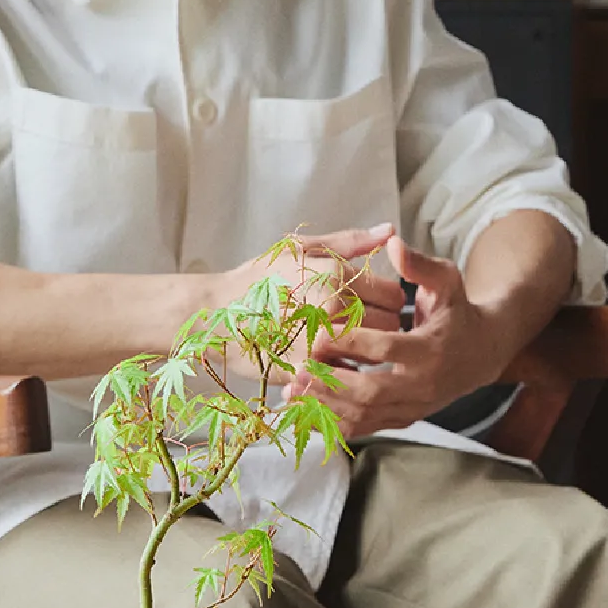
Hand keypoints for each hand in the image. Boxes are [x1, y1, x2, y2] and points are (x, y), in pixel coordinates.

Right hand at [204, 225, 405, 382]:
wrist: (214, 313)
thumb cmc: (258, 280)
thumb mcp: (300, 250)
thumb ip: (350, 242)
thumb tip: (391, 232)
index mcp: (336, 275)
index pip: (394, 295)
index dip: (385, 300)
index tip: (370, 303)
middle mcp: (333, 308)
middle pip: (389, 325)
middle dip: (379, 326)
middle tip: (355, 325)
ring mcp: (320, 342)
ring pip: (372, 353)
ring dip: (364, 351)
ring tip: (341, 343)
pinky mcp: (307, 370)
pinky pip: (347, 376)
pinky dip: (343, 371)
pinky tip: (327, 361)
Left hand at [284, 236, 510, 436]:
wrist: (483, 352)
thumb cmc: (457, 310)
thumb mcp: (447, 281)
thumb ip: (419, 265)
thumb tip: (392, 242)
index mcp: (432, 348)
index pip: (386, 349)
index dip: (351, 342)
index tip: (319, 333)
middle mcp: (425, 383)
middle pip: (372, 391)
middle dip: (333, 382)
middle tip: (300, 368)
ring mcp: (415, 406)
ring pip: (367, 415)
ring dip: (328, 407)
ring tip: (295, 392)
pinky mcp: (405, 418)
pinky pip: (367, 427)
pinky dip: (336, 423)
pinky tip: (307, 413)